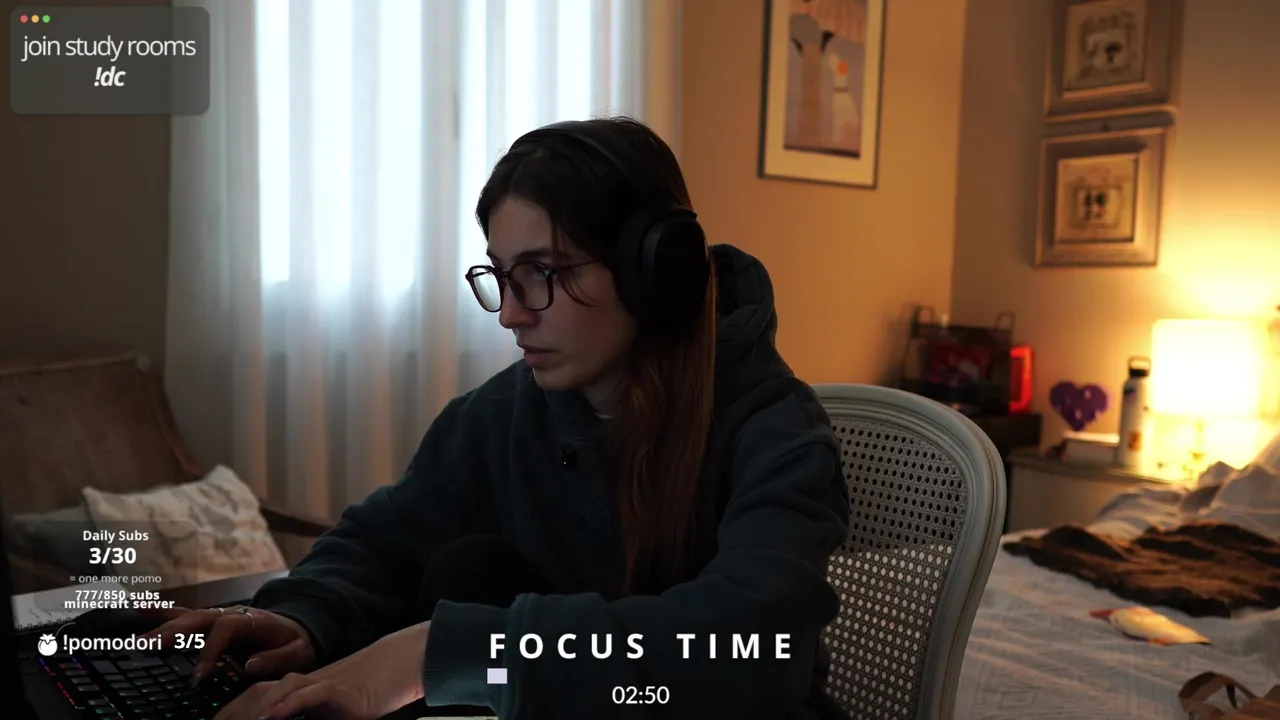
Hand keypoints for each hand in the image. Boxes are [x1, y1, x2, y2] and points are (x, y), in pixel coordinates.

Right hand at [139, 605, 316, 681]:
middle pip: (199, 618)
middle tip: (149, 648)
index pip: (226, 629)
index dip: (210, 650)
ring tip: (138, 639)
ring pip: (188, 617)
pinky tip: (141, 610)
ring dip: (162, 627)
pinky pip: (186, 615)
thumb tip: (250, 664)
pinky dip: (164, 613)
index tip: (198, 675)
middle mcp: (232, 613)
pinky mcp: (212, 621)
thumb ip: (277, 658)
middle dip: (174, 632)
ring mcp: (220, 615)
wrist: (297, 627)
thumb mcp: (298, 651)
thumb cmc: (296, 641)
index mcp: (252, 620)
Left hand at [212, 621, 429, 719]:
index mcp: (295, 690)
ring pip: (276, 692)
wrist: (399, 667)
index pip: (253, 699)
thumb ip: (304, 714)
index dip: (231, 713)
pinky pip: (307, 695)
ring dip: (251, 711)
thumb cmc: (366, 695)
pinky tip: (269, 717)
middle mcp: (301, 684)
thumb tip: (274, 717)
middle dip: (231, 713)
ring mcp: (318, 684)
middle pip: (256, 694)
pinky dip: (287, 705)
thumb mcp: (329, 711)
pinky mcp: (338, 690)